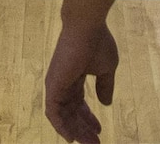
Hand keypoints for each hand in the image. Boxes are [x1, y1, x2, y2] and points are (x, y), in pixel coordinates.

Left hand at [44, 22, 117, 143]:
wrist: (87, 28)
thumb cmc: (98, 43)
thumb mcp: (107, 69)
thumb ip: (105, 86)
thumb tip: (106, 104)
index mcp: (75, 77)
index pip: (79, 103)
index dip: (88, 118)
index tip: (99, 130)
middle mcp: (63, 82)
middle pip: (71, 112)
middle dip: (83, 128)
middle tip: (95, 143)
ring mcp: (56, 84)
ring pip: (63, 115)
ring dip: (75, 131)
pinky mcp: (52, 85)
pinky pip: (53, 112)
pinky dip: (60, 126)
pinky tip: (71, 137)